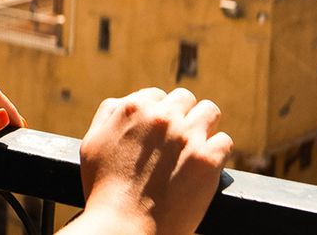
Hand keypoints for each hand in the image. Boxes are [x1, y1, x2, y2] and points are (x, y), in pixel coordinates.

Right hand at [72, 88, 230, 234]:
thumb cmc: (104, 189)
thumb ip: (109, 113)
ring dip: (205, 126)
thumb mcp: (92, 142)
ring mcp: (188, 137)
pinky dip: (218, 152)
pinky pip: (224, 141)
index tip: (159, 133)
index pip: (158, 96)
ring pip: (210, 112)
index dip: (159, 114)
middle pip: (185, 99)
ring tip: (198, 146)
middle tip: (179, 139)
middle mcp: (163, 117)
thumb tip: (128, 102)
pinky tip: (207, 165)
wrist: (123, 227)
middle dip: (183, 116)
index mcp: (135, 108)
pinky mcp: (208, 159)